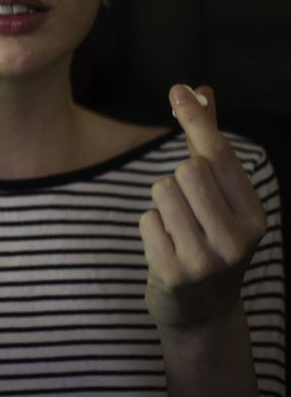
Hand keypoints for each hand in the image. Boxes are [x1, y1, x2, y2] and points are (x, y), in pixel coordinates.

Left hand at [139, 85, 267, 330]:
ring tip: (177, 230)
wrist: (202, 310)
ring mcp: (206, 258)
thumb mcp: (221, 199)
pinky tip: (166, 249)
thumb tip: (202, 92)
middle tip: (188, 210)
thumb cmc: (209, 239)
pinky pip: (146, 220)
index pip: (220, 156)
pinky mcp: (174, 272)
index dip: (197, 120)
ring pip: (163, 192)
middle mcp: (237, 238)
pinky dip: (151, 228)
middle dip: (178, 181)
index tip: (178, 90)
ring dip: (162, 205)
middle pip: (187, 171)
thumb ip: (210, 147)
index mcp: (254, 216)